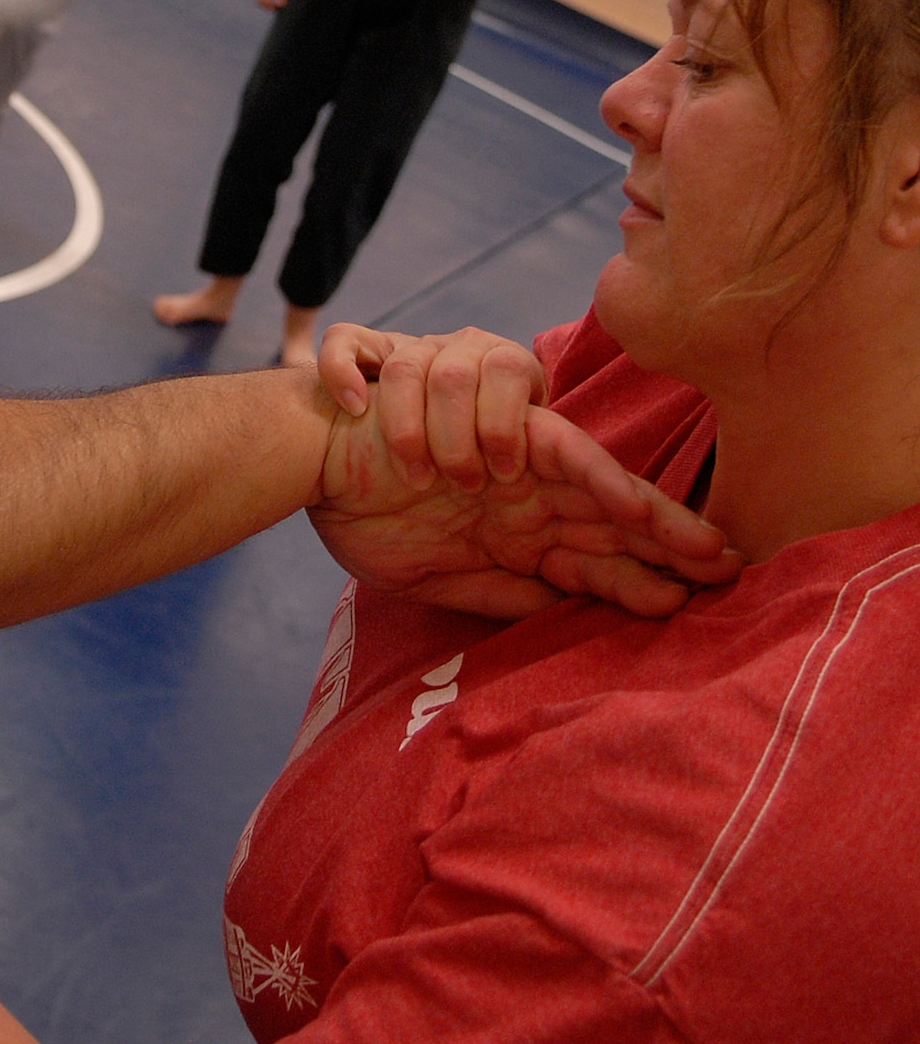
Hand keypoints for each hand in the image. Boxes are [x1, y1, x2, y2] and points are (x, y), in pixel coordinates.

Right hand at [311, 324, 741, 618]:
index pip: (596, 557)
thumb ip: (501, 592)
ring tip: (704, 552)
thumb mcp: (440, 576)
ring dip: (652, 518)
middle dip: (675, 545)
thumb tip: (559, 615)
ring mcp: (518, 457)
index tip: (696, 606)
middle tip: (735, 572)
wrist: (308, 462)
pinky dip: (598, 476)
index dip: (645, 578)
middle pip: (616, 519)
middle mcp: (529, 490)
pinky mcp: (499, 428)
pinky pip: (561, 448)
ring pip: (602, 482)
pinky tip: (634, 506)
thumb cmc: (363, 511)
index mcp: (519, 526)